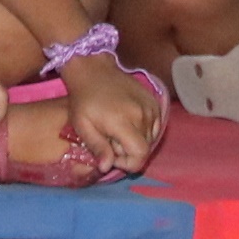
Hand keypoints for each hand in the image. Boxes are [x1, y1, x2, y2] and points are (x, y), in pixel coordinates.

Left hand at [59, 54, 158, 171]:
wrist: (93, 70)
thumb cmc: (83, 100)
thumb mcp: (83, 126)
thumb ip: (97, 147)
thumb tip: (107, 168)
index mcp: (123, 121)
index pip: (140, 154)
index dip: (129, 163)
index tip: (113, 157)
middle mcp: (142, 114)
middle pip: (145, 148)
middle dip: (129, 151)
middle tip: (110, 141)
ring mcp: (151, 107)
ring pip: (151, 138)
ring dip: (136, 141)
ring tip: (118, 131)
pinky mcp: (154, 101)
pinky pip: (155, 126)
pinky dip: (144, 130)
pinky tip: (128, 124)